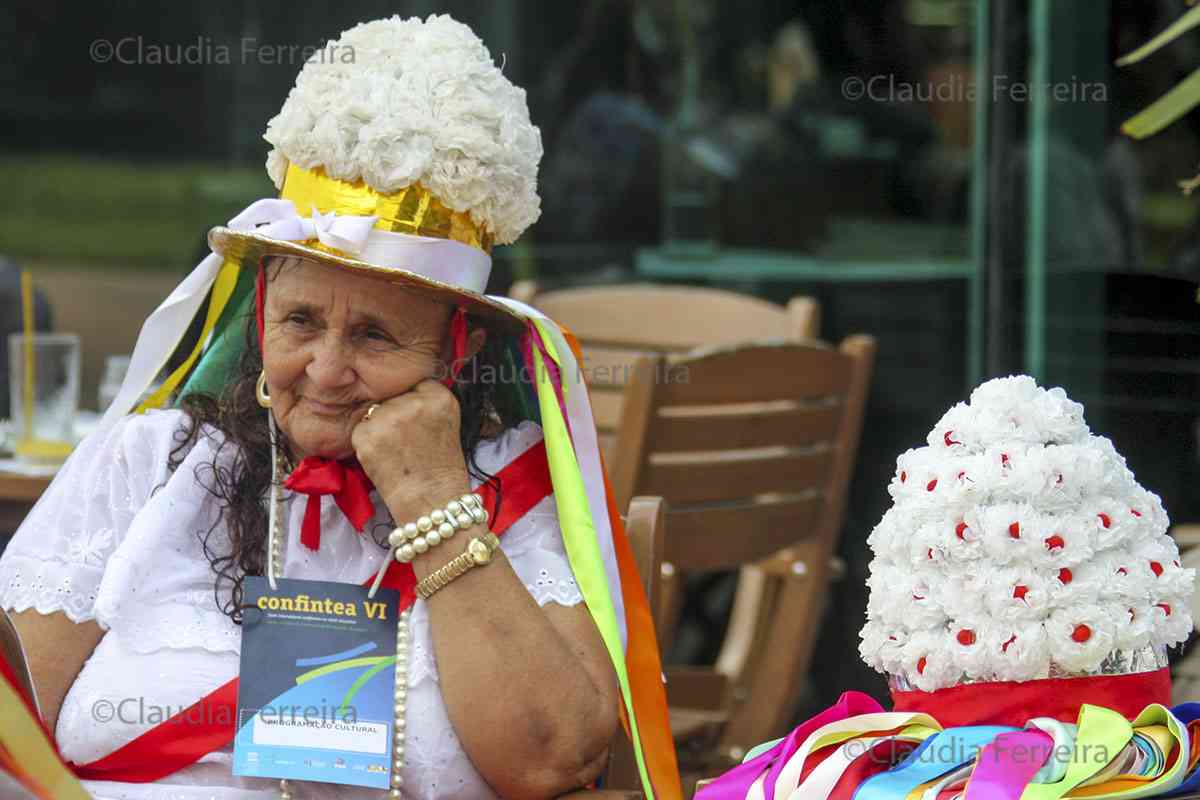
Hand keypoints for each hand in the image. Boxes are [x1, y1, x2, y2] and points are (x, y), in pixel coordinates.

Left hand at [350, 380, 471, 526]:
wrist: (432, 502)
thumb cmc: (440, 468)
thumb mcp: (448, 424)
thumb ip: (426, 402)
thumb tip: (396, 392)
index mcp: (440, 397)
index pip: (415, 385)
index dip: (414, 405)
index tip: (420, 424)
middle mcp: (414, 402)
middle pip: (392, 398)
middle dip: (395, 416)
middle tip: (408, 443)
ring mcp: (389, 417)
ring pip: (374, 412)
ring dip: (379, 429)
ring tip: (397, 453)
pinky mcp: (367, 434)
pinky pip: (359, 430)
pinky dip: (366, 444)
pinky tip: (384, 459)